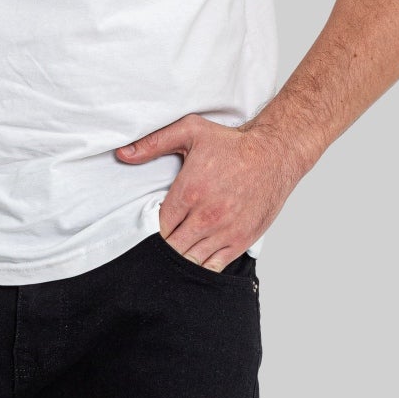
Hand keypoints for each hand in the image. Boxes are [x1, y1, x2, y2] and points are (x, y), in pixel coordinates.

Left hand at [114, 113, 309, 268]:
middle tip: (166, 239)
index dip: (153, 229)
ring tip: (181, 246)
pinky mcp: (241, 240)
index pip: (158, 226)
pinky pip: (214, 266)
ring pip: (190, 260)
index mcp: (189, 192)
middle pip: (172, 247)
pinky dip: (202, 265)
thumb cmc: (233, 143)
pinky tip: (198, 255)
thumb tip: (123, 154)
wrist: (275, 153)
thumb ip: (153, 143)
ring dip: (182, 256)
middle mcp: (206, 216)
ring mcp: (224, 231)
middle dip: (165, 245)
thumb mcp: (190, 131)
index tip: (155, 225)